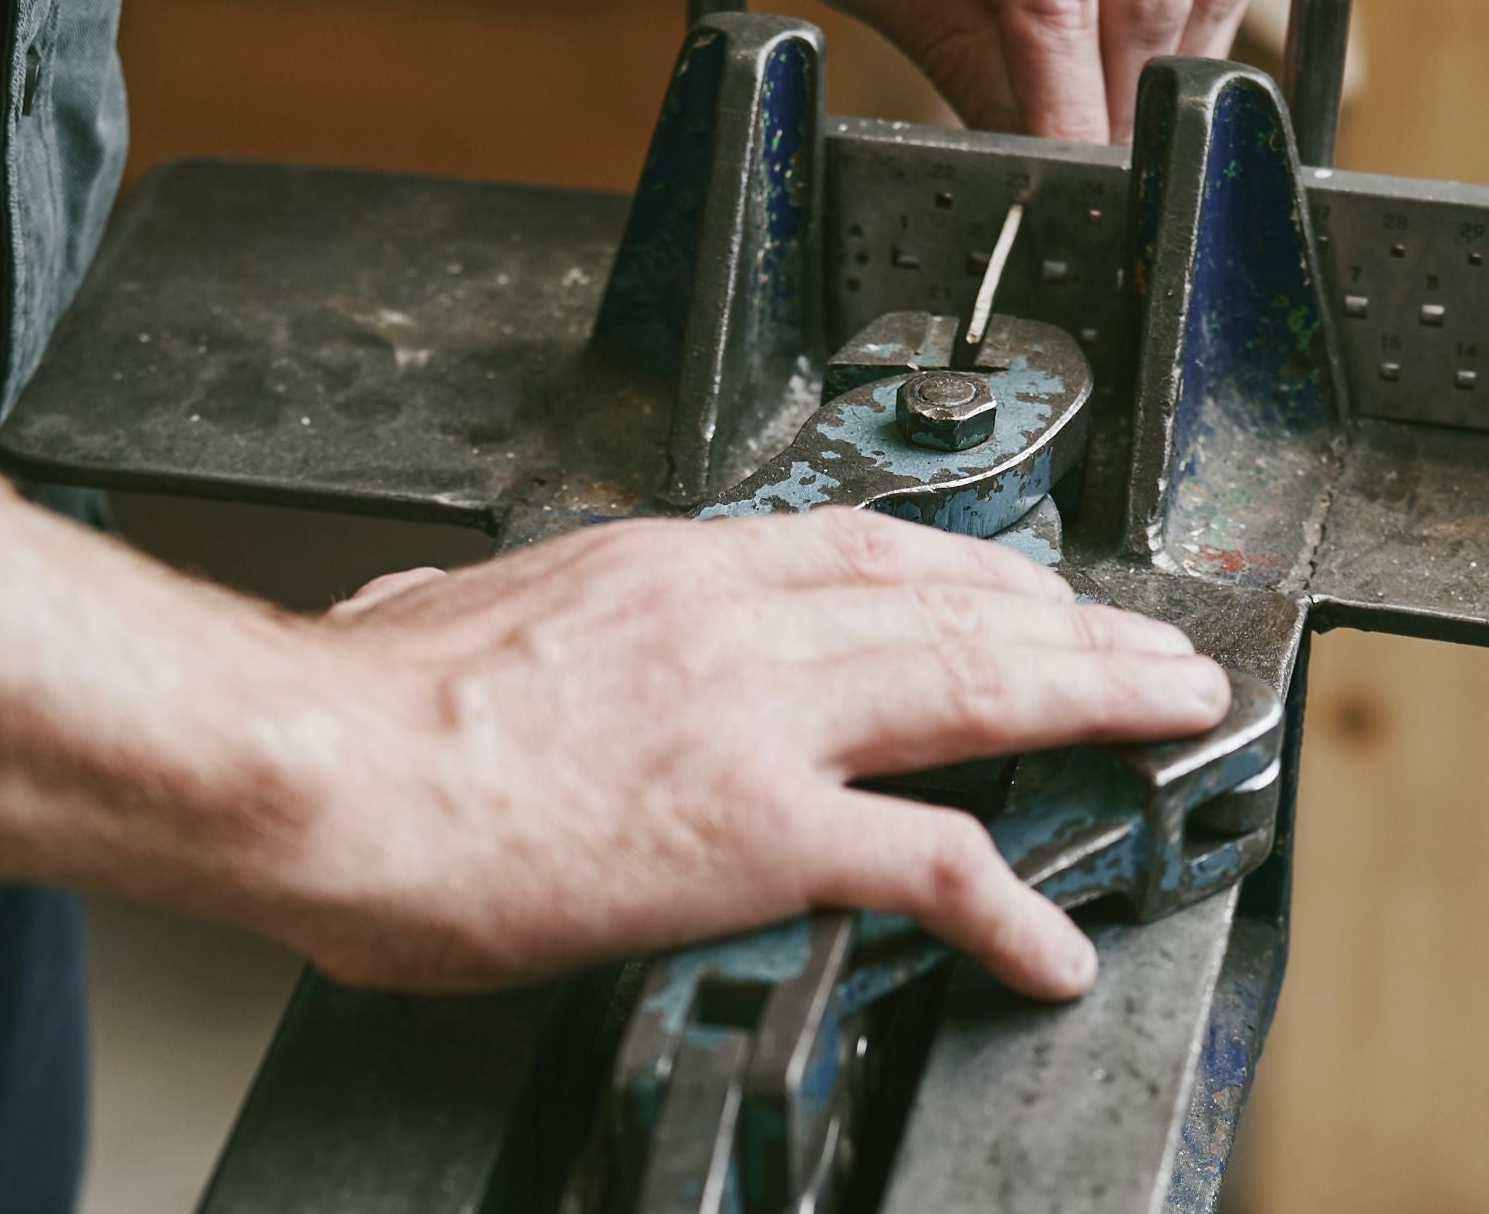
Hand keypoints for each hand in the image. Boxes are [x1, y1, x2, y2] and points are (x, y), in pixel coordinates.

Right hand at [270, 509, 1230, 999]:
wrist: (318, 770)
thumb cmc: (353, 719)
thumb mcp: (422, 624)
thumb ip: (455, 617)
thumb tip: (410, 621)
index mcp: (654, 569)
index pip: (852, 544)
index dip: (962, 565)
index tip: (1018, 580)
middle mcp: (727, 621)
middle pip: (946, 599)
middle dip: (1069, 621)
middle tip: (1149, 642)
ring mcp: (754, 720)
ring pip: (971, 685)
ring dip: (1091, 697)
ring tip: (1170, 712)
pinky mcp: (753, 831)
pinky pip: (923, 860)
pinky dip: (1006, 902)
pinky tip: (1053, 945)